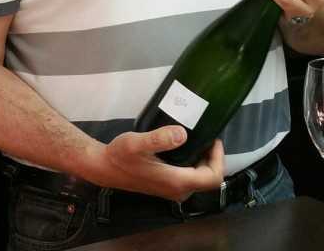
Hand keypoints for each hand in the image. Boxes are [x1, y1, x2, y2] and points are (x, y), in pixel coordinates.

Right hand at [93, 126, 223, 201]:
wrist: (105, 167)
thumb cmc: (120, 155)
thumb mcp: (137, 143)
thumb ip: (159, 139)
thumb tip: (183, 134)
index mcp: (176, 182)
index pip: (212, 177)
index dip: (218, 158)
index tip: (213, 138)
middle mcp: (178, 191)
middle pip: (208, 179)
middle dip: (213, 158)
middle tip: (207, 135)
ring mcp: (172, 191)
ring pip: (199, 179)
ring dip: (204, 161)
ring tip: (198, 138)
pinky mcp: (166, 186)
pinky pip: (189, 178)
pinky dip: (194, 164)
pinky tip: (185, 147)